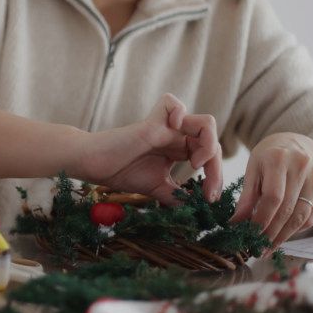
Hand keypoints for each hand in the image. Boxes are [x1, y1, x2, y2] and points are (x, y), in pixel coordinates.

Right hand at [79, 93, 222, 205]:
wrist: (95, 166)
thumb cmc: (122, 173)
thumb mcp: (159, 189)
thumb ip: (179, 197)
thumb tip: (201, 210)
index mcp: (179, 149)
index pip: (210, 156)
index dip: (216, 177)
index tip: (210, 199)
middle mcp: (176, 136)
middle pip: (213, 142)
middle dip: (217, 169)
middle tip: (208, 192)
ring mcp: (165, 126)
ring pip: (206, 122)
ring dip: (209, 144)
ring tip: (195, 163)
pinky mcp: (151, 121)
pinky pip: (172, 102)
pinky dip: (180, 113)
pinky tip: (176, 131)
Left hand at [229, 133, 312, 246]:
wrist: (294, 146)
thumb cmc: (268, 158)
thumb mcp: (252, 169)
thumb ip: (246, 196)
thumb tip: (237, 222)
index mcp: (279, 159)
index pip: (273, 197)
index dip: (261, 219)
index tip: (249, 234)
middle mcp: (302, 167)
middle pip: (288, 209)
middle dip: (271, 233)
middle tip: (258, 248)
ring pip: (301, 216)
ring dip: (284, 236)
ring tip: (268, 248)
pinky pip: (311, 217)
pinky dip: (296, 230)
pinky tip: (282, 236)